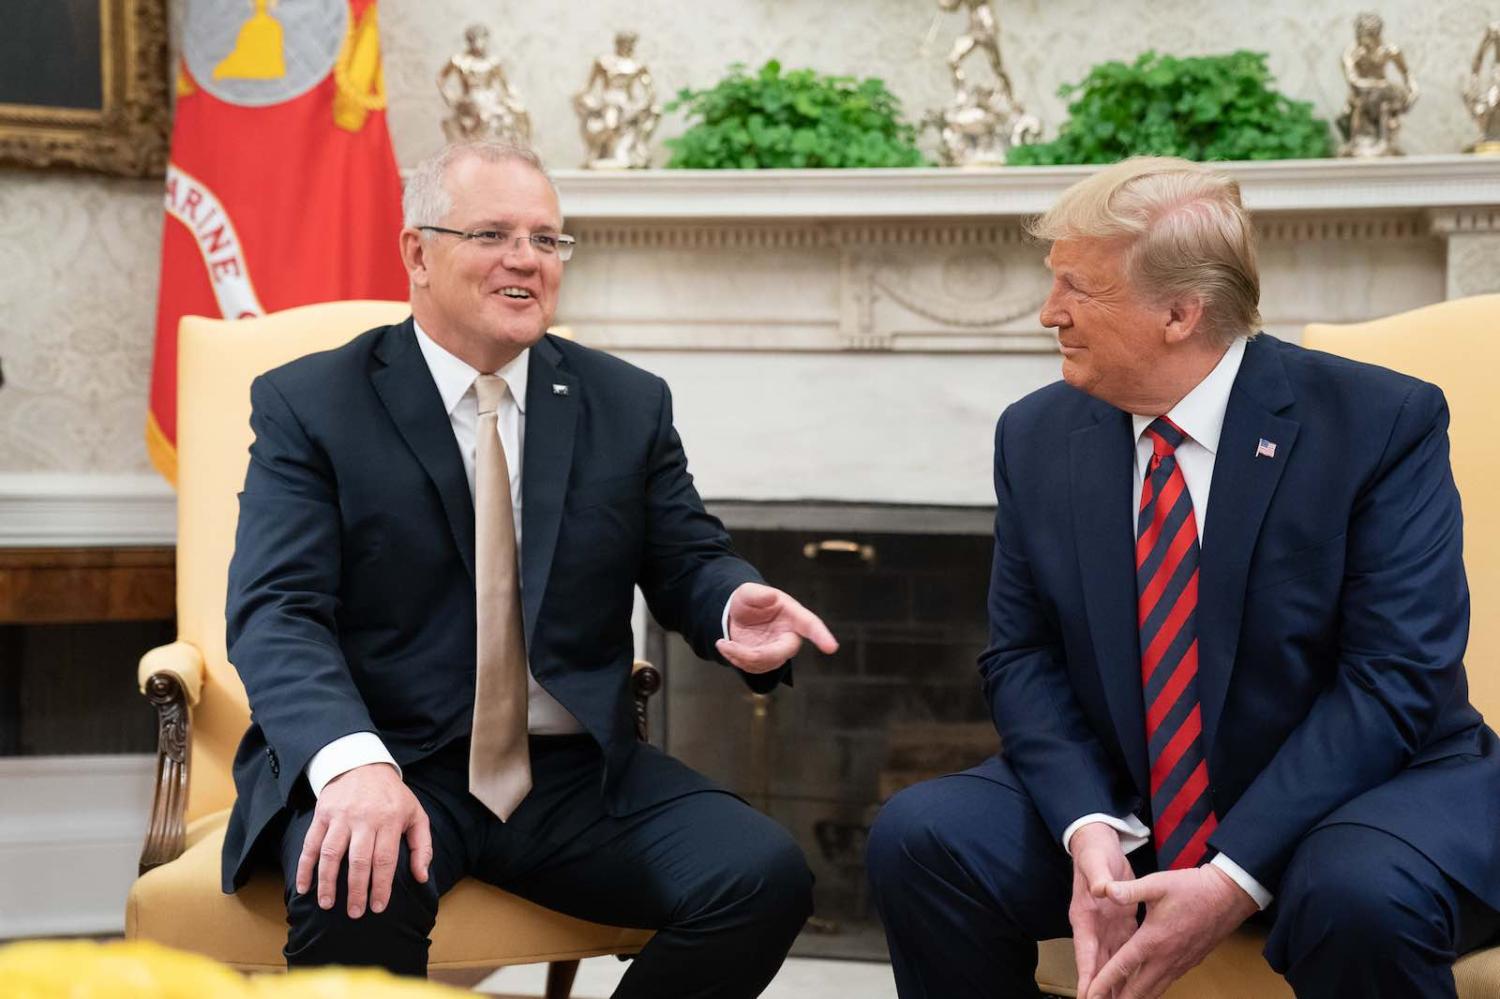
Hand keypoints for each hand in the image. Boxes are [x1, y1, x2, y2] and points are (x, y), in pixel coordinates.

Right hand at [294, 762, 432, 919]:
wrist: (363, 765)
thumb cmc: (393, 796)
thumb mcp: (416, 815)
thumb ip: (422, 846)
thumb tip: (421, 877)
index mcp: (390, 820)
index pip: (384, 860)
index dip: (381, 886)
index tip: (378, 907)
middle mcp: (364, 818)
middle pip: (358, 860)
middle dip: (356, 890)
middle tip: (354, 913)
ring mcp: (341, 816)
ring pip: (331, 854)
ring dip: (327, 882)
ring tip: (327, 904)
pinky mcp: (322, 814)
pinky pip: (310, 844)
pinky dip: (305, 867)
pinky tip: (303, 887)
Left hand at [716, 582, 837, 673]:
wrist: (736, 616)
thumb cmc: (748, 601)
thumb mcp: (748, 592)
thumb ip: (758, 594)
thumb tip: (771, 596)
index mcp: (793, 615)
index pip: (811, 625)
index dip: (821, 636)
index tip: (832, 647)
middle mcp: (789, 636)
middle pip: (781, 653)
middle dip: (753, 654)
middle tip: (726, 645)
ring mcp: (779, 651)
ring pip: (764, 663)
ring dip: (739, 657)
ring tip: (722, 643)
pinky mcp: (767, 662)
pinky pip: (754, 668)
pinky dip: (736, 660)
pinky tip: (727, 648)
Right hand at [1068, 822, 1138, 998]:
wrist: (1099, 845)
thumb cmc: (1094, 854)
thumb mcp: (1095, 864)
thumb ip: (1100, 878)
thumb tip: (1102, 889)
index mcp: (1084, 916)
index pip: (1085, 951)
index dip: (1087, 975)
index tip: (1087, 996)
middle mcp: (1093, 928)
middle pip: (1097, 965)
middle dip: (1101, 989)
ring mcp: (1106, 928)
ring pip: (1111, 963)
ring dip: (1115, 984)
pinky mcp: (1121, 925)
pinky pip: (1125, 952)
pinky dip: (1129, 970)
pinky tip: (1135, 984)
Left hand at [1086, 865, 1258, 998]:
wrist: (1228, 897)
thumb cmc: (1191, 888)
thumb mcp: (1157, 883)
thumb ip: (1129, 890)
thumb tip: (1104, 890)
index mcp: (1152, 940)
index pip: (1122, 967)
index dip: (1103, 983)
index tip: (1090, 995)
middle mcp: (1165, 958)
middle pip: (1137, 990)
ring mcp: (1178, 964)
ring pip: (1153, 991)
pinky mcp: (1188, 963)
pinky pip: (1165, 984)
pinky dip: (1151, 992)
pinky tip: (1144, 991)